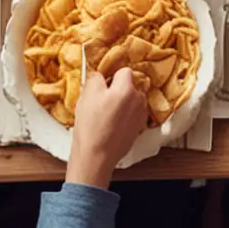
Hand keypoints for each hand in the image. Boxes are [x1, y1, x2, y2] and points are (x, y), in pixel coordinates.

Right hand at [66, 65, 147, 188]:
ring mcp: (141, 114)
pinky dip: (126, 115)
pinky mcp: (139, 127)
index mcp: (127, 89)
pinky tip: (113, 124)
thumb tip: (100, 74)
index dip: (111, 77)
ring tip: (107, 116)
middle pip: (130, 85)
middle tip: (103, 102)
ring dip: (123, 103)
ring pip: (132, 99)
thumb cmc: (91, 127)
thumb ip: (96, 78)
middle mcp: (139, 99)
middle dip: (118, 90)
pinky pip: (133, 113)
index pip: (124, 71)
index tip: (103, 87)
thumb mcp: (87, 95)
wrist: (96, 157)